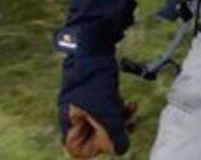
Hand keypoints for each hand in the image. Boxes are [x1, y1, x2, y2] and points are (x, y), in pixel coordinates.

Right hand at [54, 0, 136, 156]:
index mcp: (70, 123)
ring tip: (131, 111)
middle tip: (129, 124)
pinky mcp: (96, 97)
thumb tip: (121, 150)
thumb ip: (112, 131)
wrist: (92, 50)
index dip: (99, 146)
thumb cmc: (94, 79)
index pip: (80, 149)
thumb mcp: (105, 108)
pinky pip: (108, 112)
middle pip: (95, 138)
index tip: (114, 137)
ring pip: (105, 124)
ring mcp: (86, 107)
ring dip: (120, 120)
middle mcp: (75, 118)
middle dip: (115, 132)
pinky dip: (119, 110)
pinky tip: (129, 104)